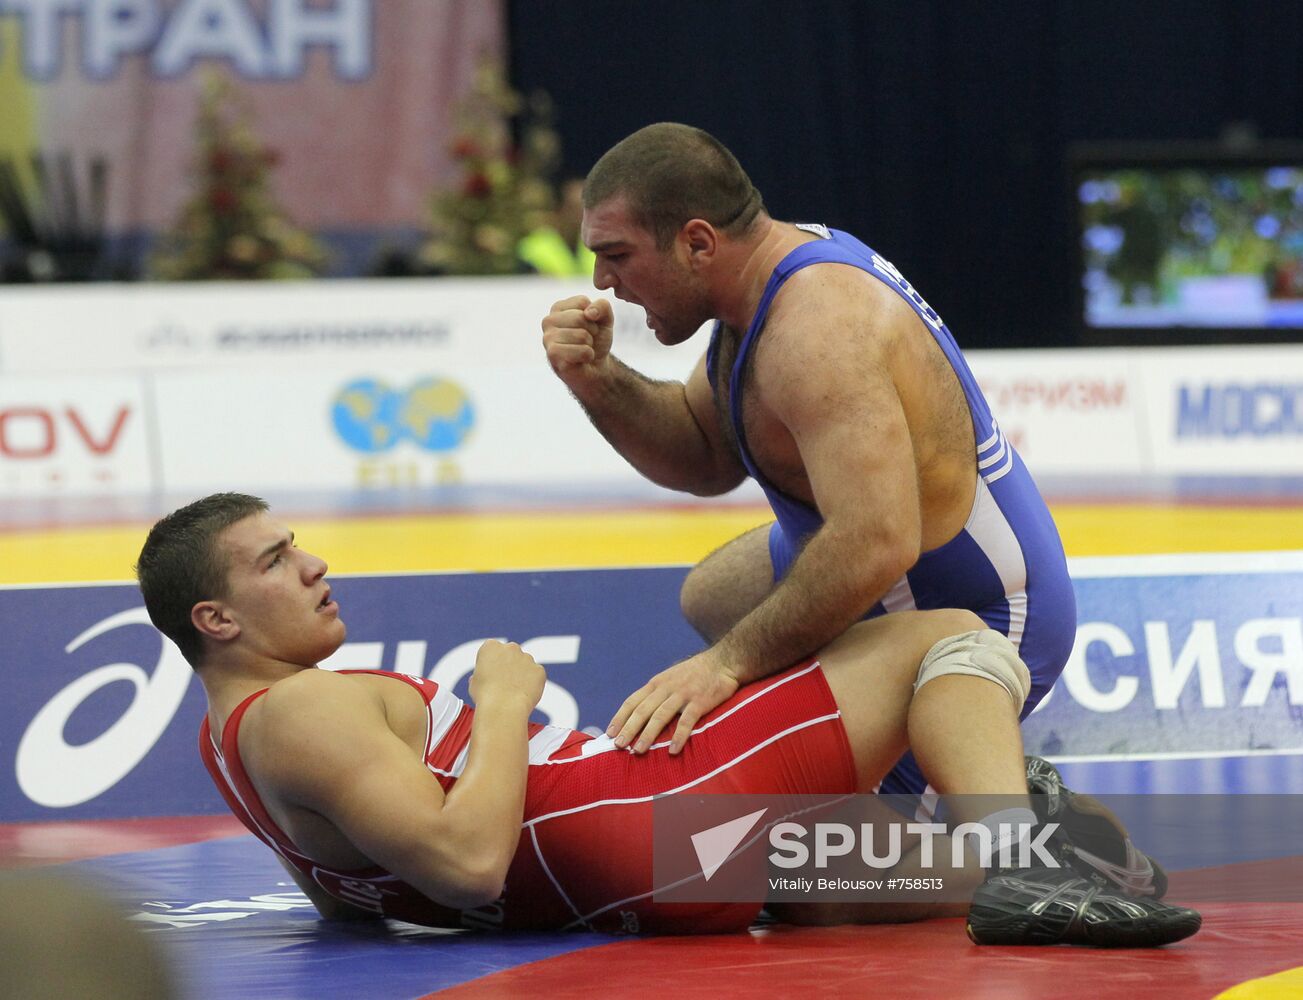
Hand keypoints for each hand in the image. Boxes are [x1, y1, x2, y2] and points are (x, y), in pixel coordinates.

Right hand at [469, 640, 545, 713]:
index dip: (490, 664)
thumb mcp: (474, 683)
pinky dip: (533, 684)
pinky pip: (536, 675)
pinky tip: (524, 695)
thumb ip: (479, 675)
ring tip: (514, 693)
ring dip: (522, 674)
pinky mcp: (539, 670)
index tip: (490, 675)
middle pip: (511, 654)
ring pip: (525, 664)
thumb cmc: (485, 697)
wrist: (503, 709)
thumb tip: (479, 678)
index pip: (492, 651)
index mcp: (491, 647)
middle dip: (509, 665)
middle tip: (504, 683)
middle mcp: (510, 648)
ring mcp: (527, 658)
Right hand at [542, 295, 613, 382]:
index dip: (594, 317)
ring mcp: (548, 338)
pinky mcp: (552, 355)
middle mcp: (548, 321)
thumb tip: (589, 313)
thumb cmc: (596, 340)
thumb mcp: (605, 318)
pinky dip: (588, 356)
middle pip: (581, 318)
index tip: (589, 326)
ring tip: (583, 349)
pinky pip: (583, 351)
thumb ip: (602, 306)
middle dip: (592, 331)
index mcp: (558, 308)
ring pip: (582, 336)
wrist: (595, 366)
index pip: (582, 302)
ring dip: (590, 345)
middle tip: (587, 341)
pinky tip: (580, 360)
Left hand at [607, 651, 739, 754]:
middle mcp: (666, 688)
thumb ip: (658, 694)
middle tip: (618, 746)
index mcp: (656, 684)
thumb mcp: (671, 678)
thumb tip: (641, 715)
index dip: (620, 717)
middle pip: (642, 710)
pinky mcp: (699, 701)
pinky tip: (672, 750)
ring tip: (638, 751)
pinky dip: (678, 736)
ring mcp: (682, 694)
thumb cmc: (696, 673)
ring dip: (647, 734)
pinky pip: (686, 721)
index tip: (610, 733)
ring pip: (660, 716)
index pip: (632, 701)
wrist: (723, 661)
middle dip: (629, 729)